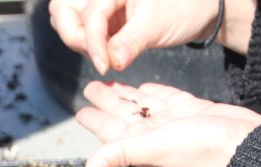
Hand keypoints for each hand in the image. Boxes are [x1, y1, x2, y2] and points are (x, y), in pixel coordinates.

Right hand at [49, 0, 221, 73]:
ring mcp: (99, 2)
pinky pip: (80, 28)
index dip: (93, 42)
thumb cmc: (183, 8)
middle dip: (73, 35)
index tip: (104, 66)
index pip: (90, 14)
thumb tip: (112, 62)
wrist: (198, 10)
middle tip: (97, 55)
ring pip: (66, 18)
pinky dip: (87, 42)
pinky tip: (105, 52)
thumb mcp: (157, 25)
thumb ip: (130, 42)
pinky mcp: (102, 15)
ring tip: (103, 53)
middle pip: (62, 9)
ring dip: (78, 39)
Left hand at [76, 81, 260, 166]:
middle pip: (123, 114)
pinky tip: (147, 88)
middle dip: (106, 102)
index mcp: (140, 143)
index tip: (79, 112)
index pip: (109, 130)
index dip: (94, 120)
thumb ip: (120, 154)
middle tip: (91, 87)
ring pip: (143, 106)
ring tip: (112, 85)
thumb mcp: (153, 148)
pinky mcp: (192, 110)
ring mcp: (173, 122)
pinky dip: (156, 92)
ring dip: (126, 96)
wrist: (243, 144)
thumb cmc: (200, 149)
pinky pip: (167, 99)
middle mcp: (153, 134)